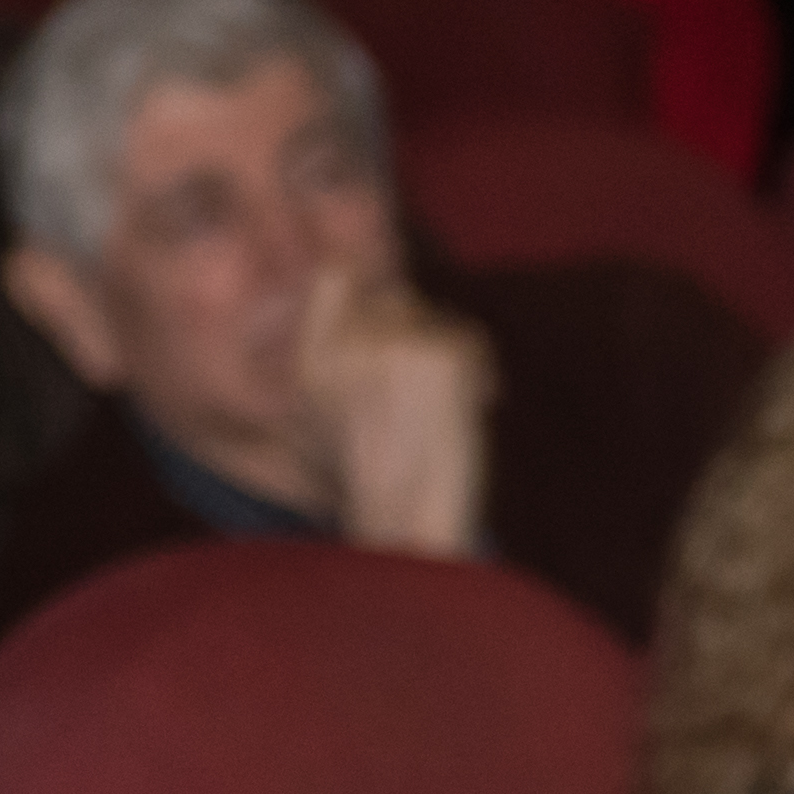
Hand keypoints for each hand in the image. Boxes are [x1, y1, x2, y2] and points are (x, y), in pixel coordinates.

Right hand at [294, 262, 492, 557]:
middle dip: (418, 334)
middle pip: (395, 299)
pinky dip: (480, 369)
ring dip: (449, 354)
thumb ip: (341, 355)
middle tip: (432, 384)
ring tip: (450, 406)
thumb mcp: (326, 415)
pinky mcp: (440, 355)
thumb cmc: (376, 478)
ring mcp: (393, 346)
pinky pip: (469, 337)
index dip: (370, 294)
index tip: (393, 327)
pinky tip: (476, 403)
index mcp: (314, 359)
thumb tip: (378, 296)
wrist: (413, 517)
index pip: (335, 276)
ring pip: (432, 318)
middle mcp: (347, 345)